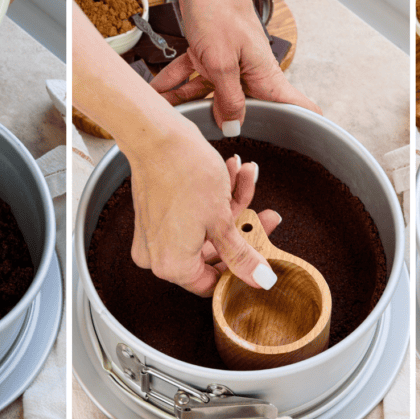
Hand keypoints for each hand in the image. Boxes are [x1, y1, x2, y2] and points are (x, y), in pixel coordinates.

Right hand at [128, 124, 279, 296]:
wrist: (156, 135)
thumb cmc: (185, 173)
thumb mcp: (222, 220)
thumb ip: (241, 255)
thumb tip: (261, 280)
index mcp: (173, 266)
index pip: (213, 283)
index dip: (241, 267)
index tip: (260, 250)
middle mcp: (158, 256)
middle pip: (212, 252)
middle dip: (241, 225)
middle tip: (266, 213)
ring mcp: (154, 235)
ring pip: (204, 229)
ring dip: (229, 204)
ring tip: (246, 177)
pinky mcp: (154, 215)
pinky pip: (189, 216)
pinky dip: (211, 198)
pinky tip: (232, 173)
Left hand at [150, 0, 320, 134]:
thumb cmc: (219, 6)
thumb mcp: (221, 62)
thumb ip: (227, 98)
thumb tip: (234, 126)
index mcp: (263, 74)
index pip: (294, 105)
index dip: (302, 124)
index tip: (297, 146)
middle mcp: (249, 70)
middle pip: (243, 107)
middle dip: (224, 123)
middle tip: (204, 141)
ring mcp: (229, 60)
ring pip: (210, 92)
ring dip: (186, 102)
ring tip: (165, 115)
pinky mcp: (209, 50)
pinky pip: (193, 74)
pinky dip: (175, 81)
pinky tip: (158, 90)